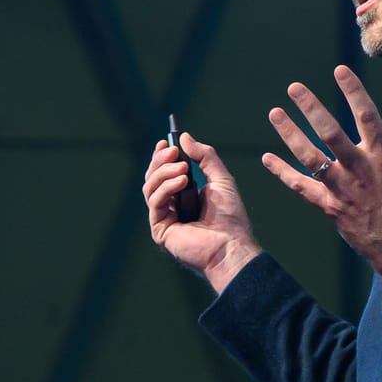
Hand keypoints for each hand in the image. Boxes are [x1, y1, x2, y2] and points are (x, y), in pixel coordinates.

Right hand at [143, 132, 262, 293]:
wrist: (232, 244)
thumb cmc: (230, 217)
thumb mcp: (220, 179)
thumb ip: (205, 157)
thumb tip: (184, 137)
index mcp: (183, 196)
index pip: (164, 172)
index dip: (162, 156)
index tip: (167, 142)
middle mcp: (170, 206)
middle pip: (152, 177)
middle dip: (161, 161)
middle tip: (174, 151)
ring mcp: (164, 218)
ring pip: (150, 187)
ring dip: (164, 172)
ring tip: (185, 169)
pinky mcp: (160, 229)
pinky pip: (155, 201)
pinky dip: (166, 187)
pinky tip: (183, 182)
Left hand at [264, 65, 381, 295]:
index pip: (368, 117)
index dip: (354, 92)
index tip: (340, 69)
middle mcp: (361, 171)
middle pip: (332, 135)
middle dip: (312, 109)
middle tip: (294, 88)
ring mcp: (342, 190)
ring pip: (311, 159)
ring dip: (290, 135)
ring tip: (274, 113)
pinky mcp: (330, 208)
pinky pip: (301, 188)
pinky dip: (283, 174)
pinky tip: (267, 158)